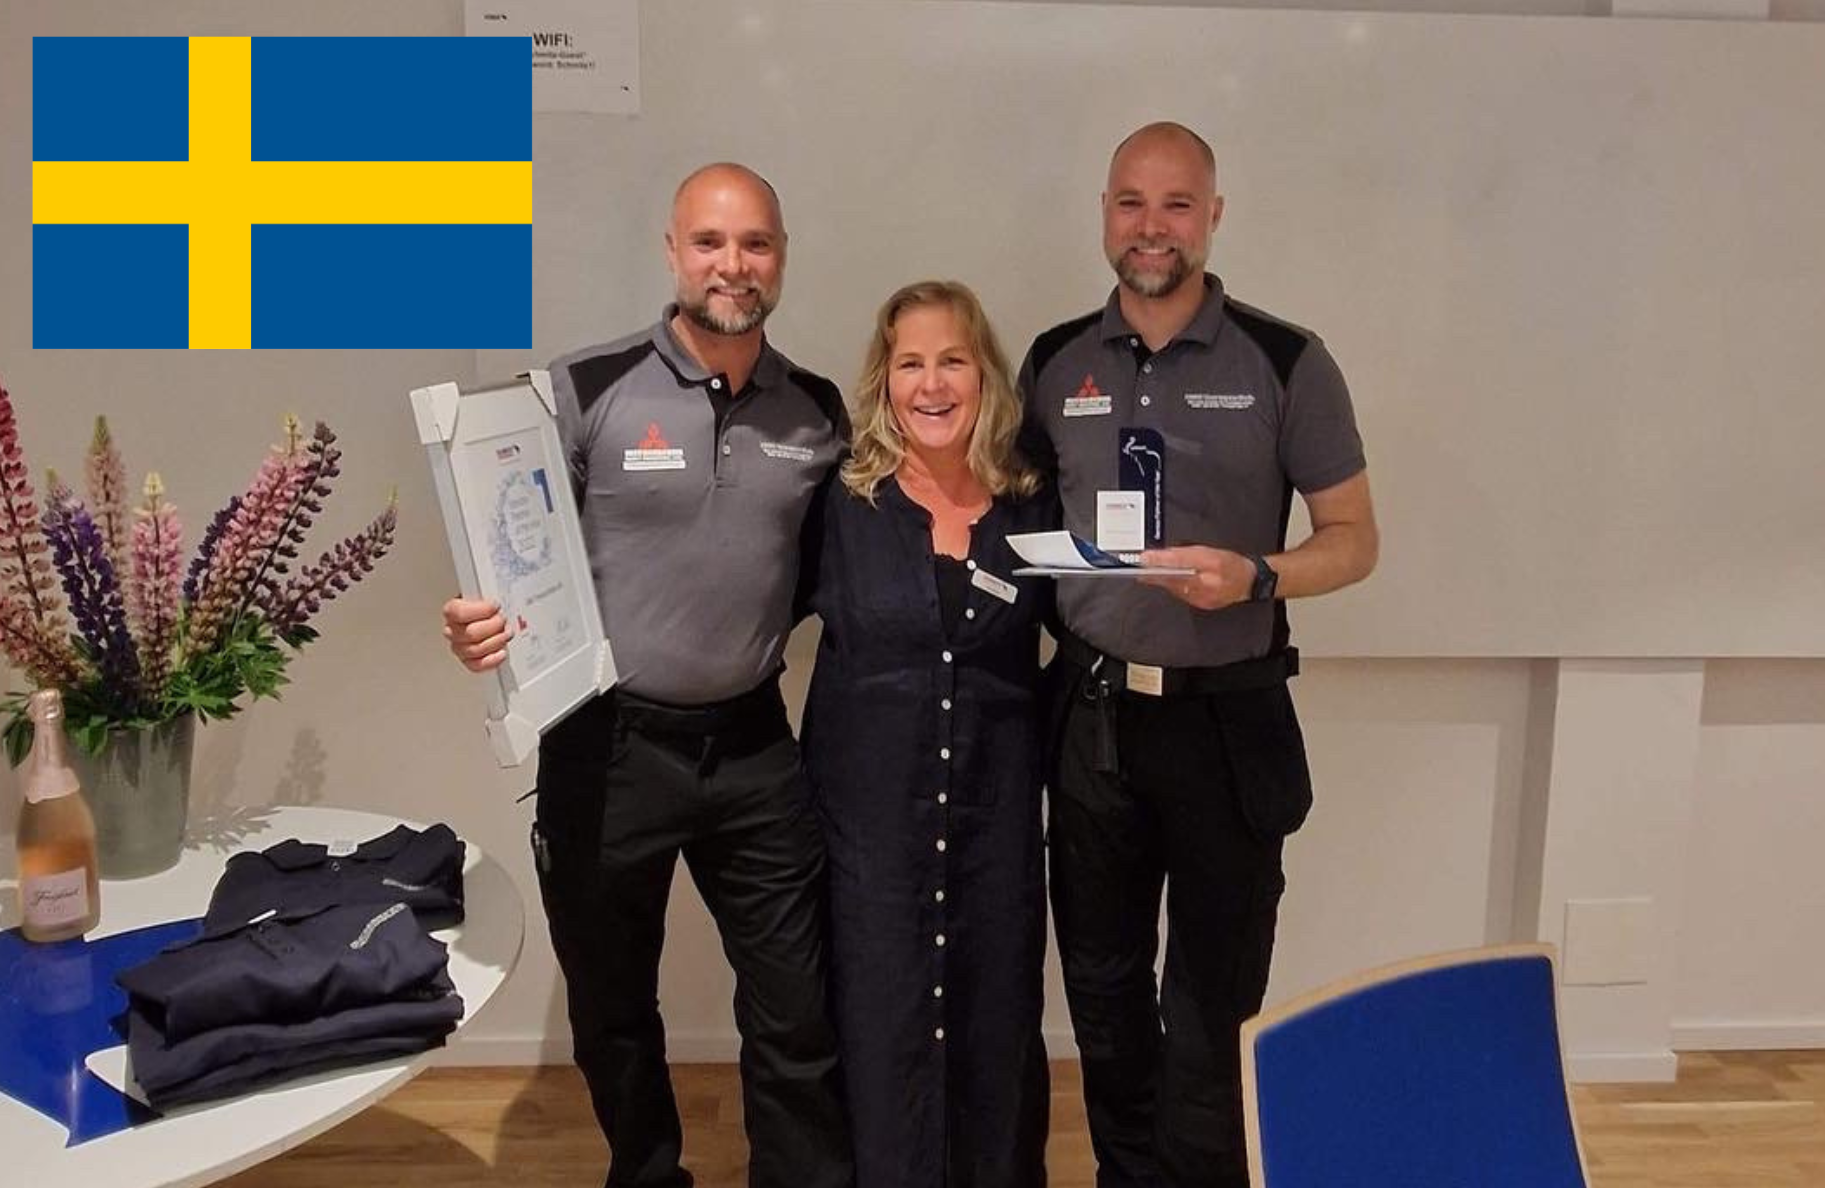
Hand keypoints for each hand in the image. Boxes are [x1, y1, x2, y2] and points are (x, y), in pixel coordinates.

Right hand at [442, 596, 511, 671]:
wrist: (488, 617)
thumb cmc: (487, 605)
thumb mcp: (486, 592)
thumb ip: (488, 592)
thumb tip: (498, 591)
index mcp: (452, 610)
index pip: (459, 613)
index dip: (481, 610)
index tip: (496, 606)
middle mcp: (452, 630)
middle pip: (470, 634)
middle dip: (493, 627)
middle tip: (503, 620)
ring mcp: (459, 647)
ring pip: (474, 650)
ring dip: (496, 641)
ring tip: (506, 633)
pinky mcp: (468, 660)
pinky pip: (477, 665)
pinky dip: (491, 660)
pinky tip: (501, 652)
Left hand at [1135, 546, 1253, 610]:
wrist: (1249, 583)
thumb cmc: (1231, 565)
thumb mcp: (1210, 551)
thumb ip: (1186, 553)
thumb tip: (1164, 554)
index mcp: (1212, 565)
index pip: (1181, 561)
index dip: (1161, 560)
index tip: (1145, 558)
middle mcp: (1208, 584)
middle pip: (1174, 578)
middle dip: (1156, 573)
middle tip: (1140, 568)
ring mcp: (1204, 597)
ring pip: (1175, 588)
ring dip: (1163, 580)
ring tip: (1149, 572)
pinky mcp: (1201, 604)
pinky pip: (1181, 595)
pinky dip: (1173, 587)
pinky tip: (1167, 582)